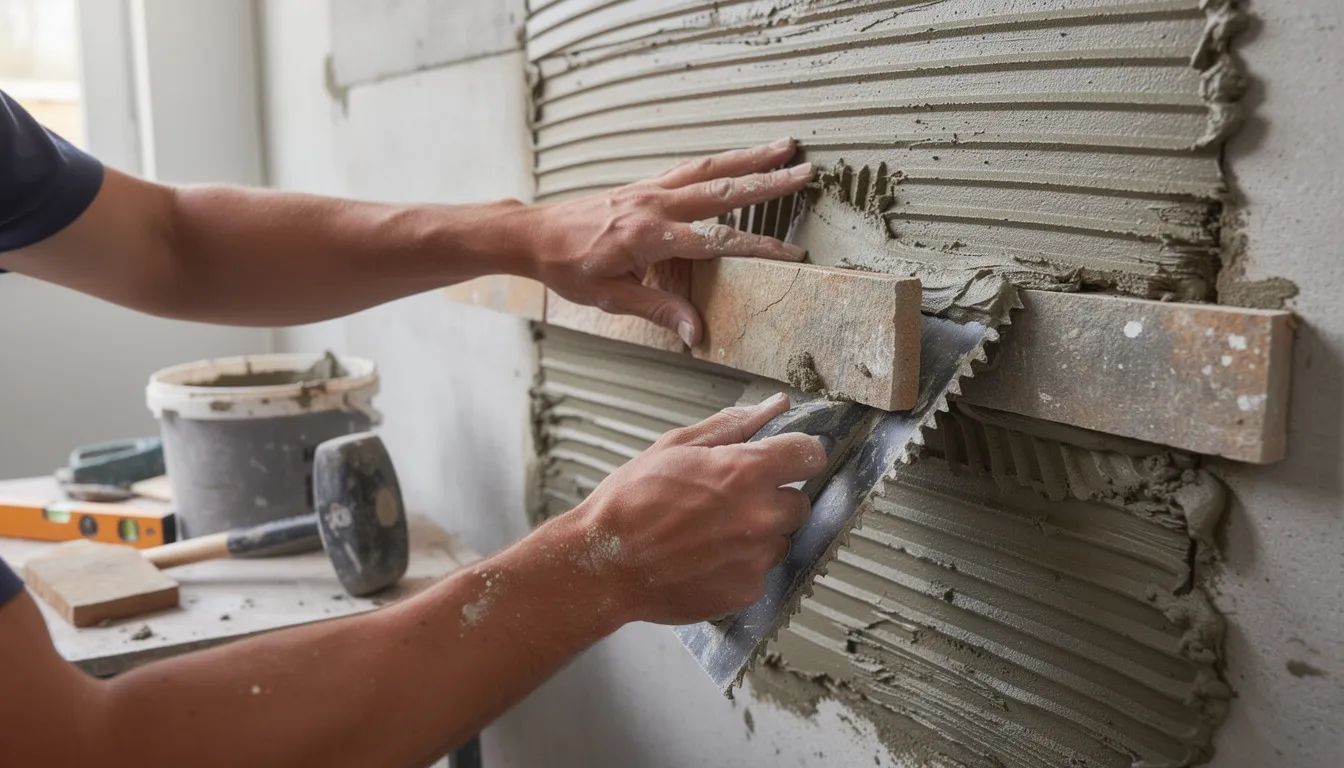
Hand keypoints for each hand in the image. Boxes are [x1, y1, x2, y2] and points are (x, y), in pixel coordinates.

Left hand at [523, 139, 813, 346]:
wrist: (533, 236)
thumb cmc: (567, 268)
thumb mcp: (611, 298)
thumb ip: (659, 310)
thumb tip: (697, 334)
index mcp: (649, 235)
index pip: (716, 240)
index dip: (756, 247)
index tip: (790, 254)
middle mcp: (654, 205)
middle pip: (722, 190)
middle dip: (767, 182)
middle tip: (805, 173)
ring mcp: (650, 189)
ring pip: (709, 168)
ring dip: (749, 157)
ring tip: (785, 147)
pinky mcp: (644, 185)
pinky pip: (689, 168)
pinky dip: (719, 160)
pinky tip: (738, 157)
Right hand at [563, 393, 827, 624]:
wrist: (604, 564)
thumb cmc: (630, 502)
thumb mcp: (676, 447)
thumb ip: (734, 425)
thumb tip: (775, 407)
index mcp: (746, 472)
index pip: (811, 455)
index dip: (798, 455)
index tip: (785, 459)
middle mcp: (760, 516)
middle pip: (799, 502)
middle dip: (773, 498)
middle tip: (730, 500)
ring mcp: (756, 558)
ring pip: (780, 539)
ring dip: (758, 533)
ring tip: (711, 532)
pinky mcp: (747, 591)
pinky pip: (760, 571)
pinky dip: (741, 564)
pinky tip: (706, 557)